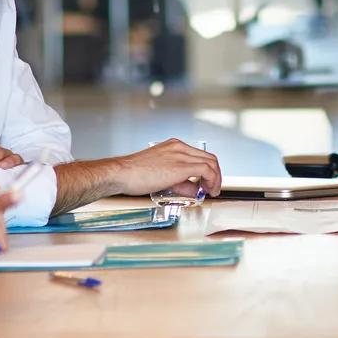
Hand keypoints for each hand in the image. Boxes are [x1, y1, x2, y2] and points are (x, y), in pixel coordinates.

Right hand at [105, 138, 223, 197]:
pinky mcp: (181, 166)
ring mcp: (181, 155)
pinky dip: (212, 180)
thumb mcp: (160, 175)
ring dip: (215, 178)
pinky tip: (208, 190)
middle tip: (213, 187)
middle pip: (209, 157)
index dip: (208, 169)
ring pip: (210, 163)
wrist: (121, 173)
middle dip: (215, 174)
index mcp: (173, 146)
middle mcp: (179, 147)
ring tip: (212, 190)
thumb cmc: (133, 175)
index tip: (207, 181)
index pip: (199, 155)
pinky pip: (206, 170)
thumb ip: (179, 181)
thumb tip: (192, 189)